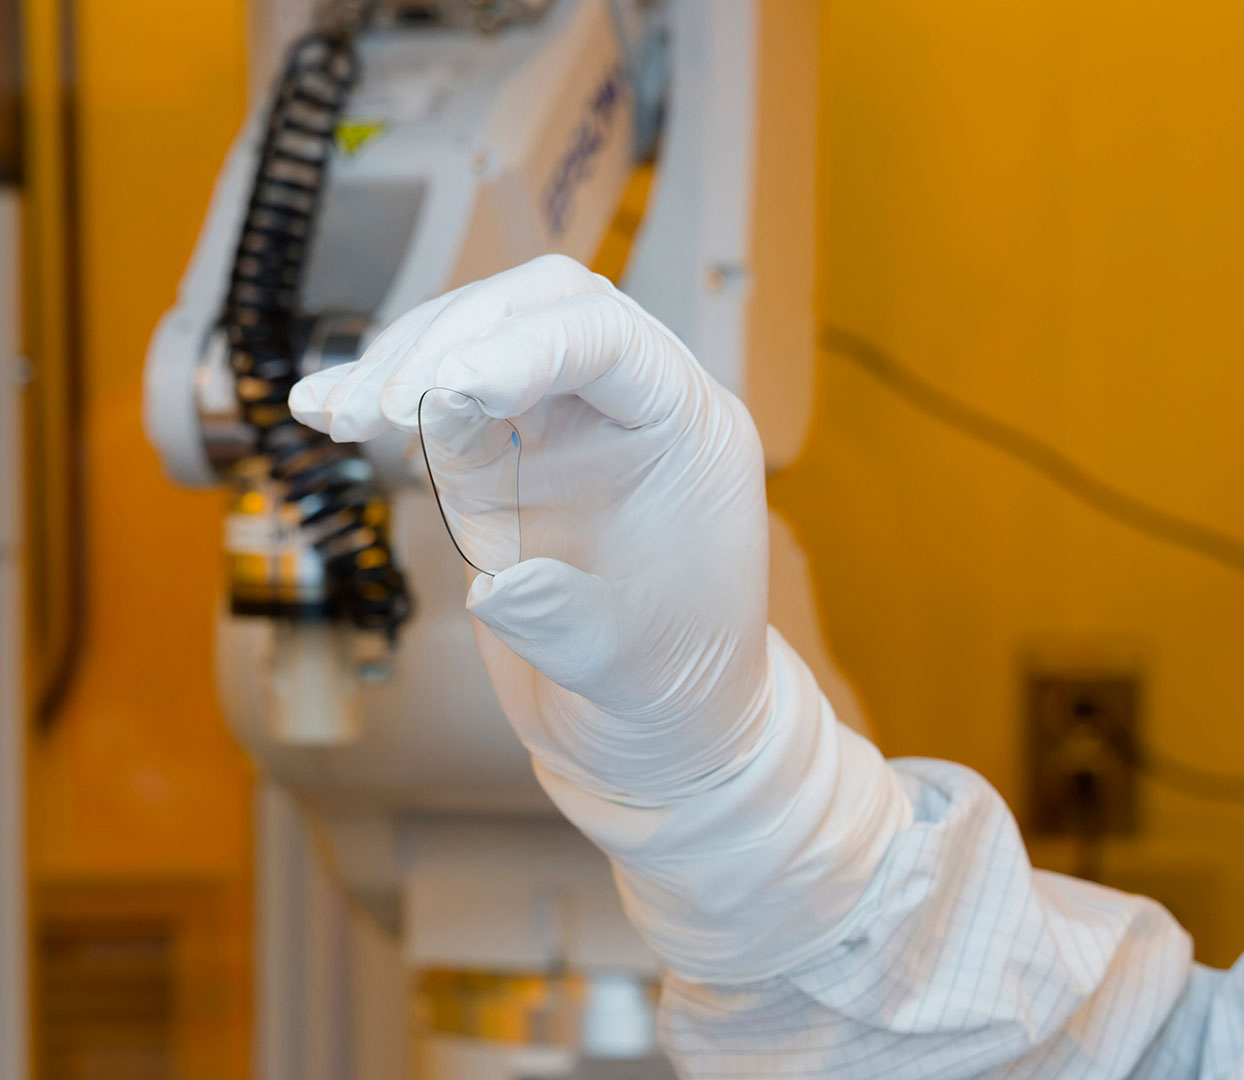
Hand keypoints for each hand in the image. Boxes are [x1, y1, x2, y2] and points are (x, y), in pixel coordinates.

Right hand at [290, 255, 773, 802]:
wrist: (654, 722)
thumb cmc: (666, 687)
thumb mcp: (621, 665)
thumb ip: (561, 620)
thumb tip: (500, 585)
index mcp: (692, 429)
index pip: (611, 339)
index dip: (525, 348)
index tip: (444, 389)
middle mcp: (641, 402)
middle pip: (546, 305)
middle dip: (451, 341)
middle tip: (375, 408)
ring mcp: (581, 415)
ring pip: (489, 330)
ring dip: (408, 361)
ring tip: (339, 416)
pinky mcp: (524, 441)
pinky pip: (454, 385)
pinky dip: (392, 390)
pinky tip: (328, 408)